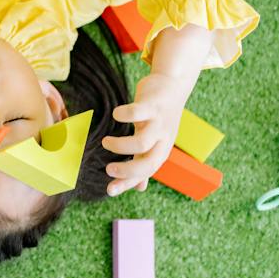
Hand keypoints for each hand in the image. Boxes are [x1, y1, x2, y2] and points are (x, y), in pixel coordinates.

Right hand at [100, 71, 191, 195]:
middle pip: (149, 163)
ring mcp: (159, 122)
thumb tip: (140, 188)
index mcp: (161, 151)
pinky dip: (123, 115)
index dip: (128, 183)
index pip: (147, 173)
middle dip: (127, 170)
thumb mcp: (155, 142)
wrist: (173, 86)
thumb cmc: (159, 118)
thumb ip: (145, 162)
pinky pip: (138, 112)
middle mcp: (162, 140)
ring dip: (120, 146)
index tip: (109, 190)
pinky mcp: (153, 105)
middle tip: (108, 169)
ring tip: (105, 142)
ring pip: (142, 142)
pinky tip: (115, 114)